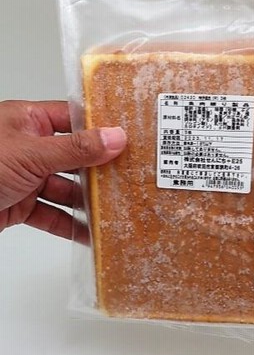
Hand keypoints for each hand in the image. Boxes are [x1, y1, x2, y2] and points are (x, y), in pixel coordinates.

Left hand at [0, 100, 125, 238]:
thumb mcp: (31, 153)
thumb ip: (76, 148)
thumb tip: (117, 137)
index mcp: (29, 121)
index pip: (74, 119)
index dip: (102, 128)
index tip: (130, 138)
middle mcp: (30, 147)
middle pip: (75, 156)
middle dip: (100, 169)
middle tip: (132, 177)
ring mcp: (25, 177)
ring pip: (65, 188)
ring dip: (87, 202)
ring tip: (117, 209)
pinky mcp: (19, 205)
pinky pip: (50, 214)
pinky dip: (69, 225)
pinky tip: (90, 235)